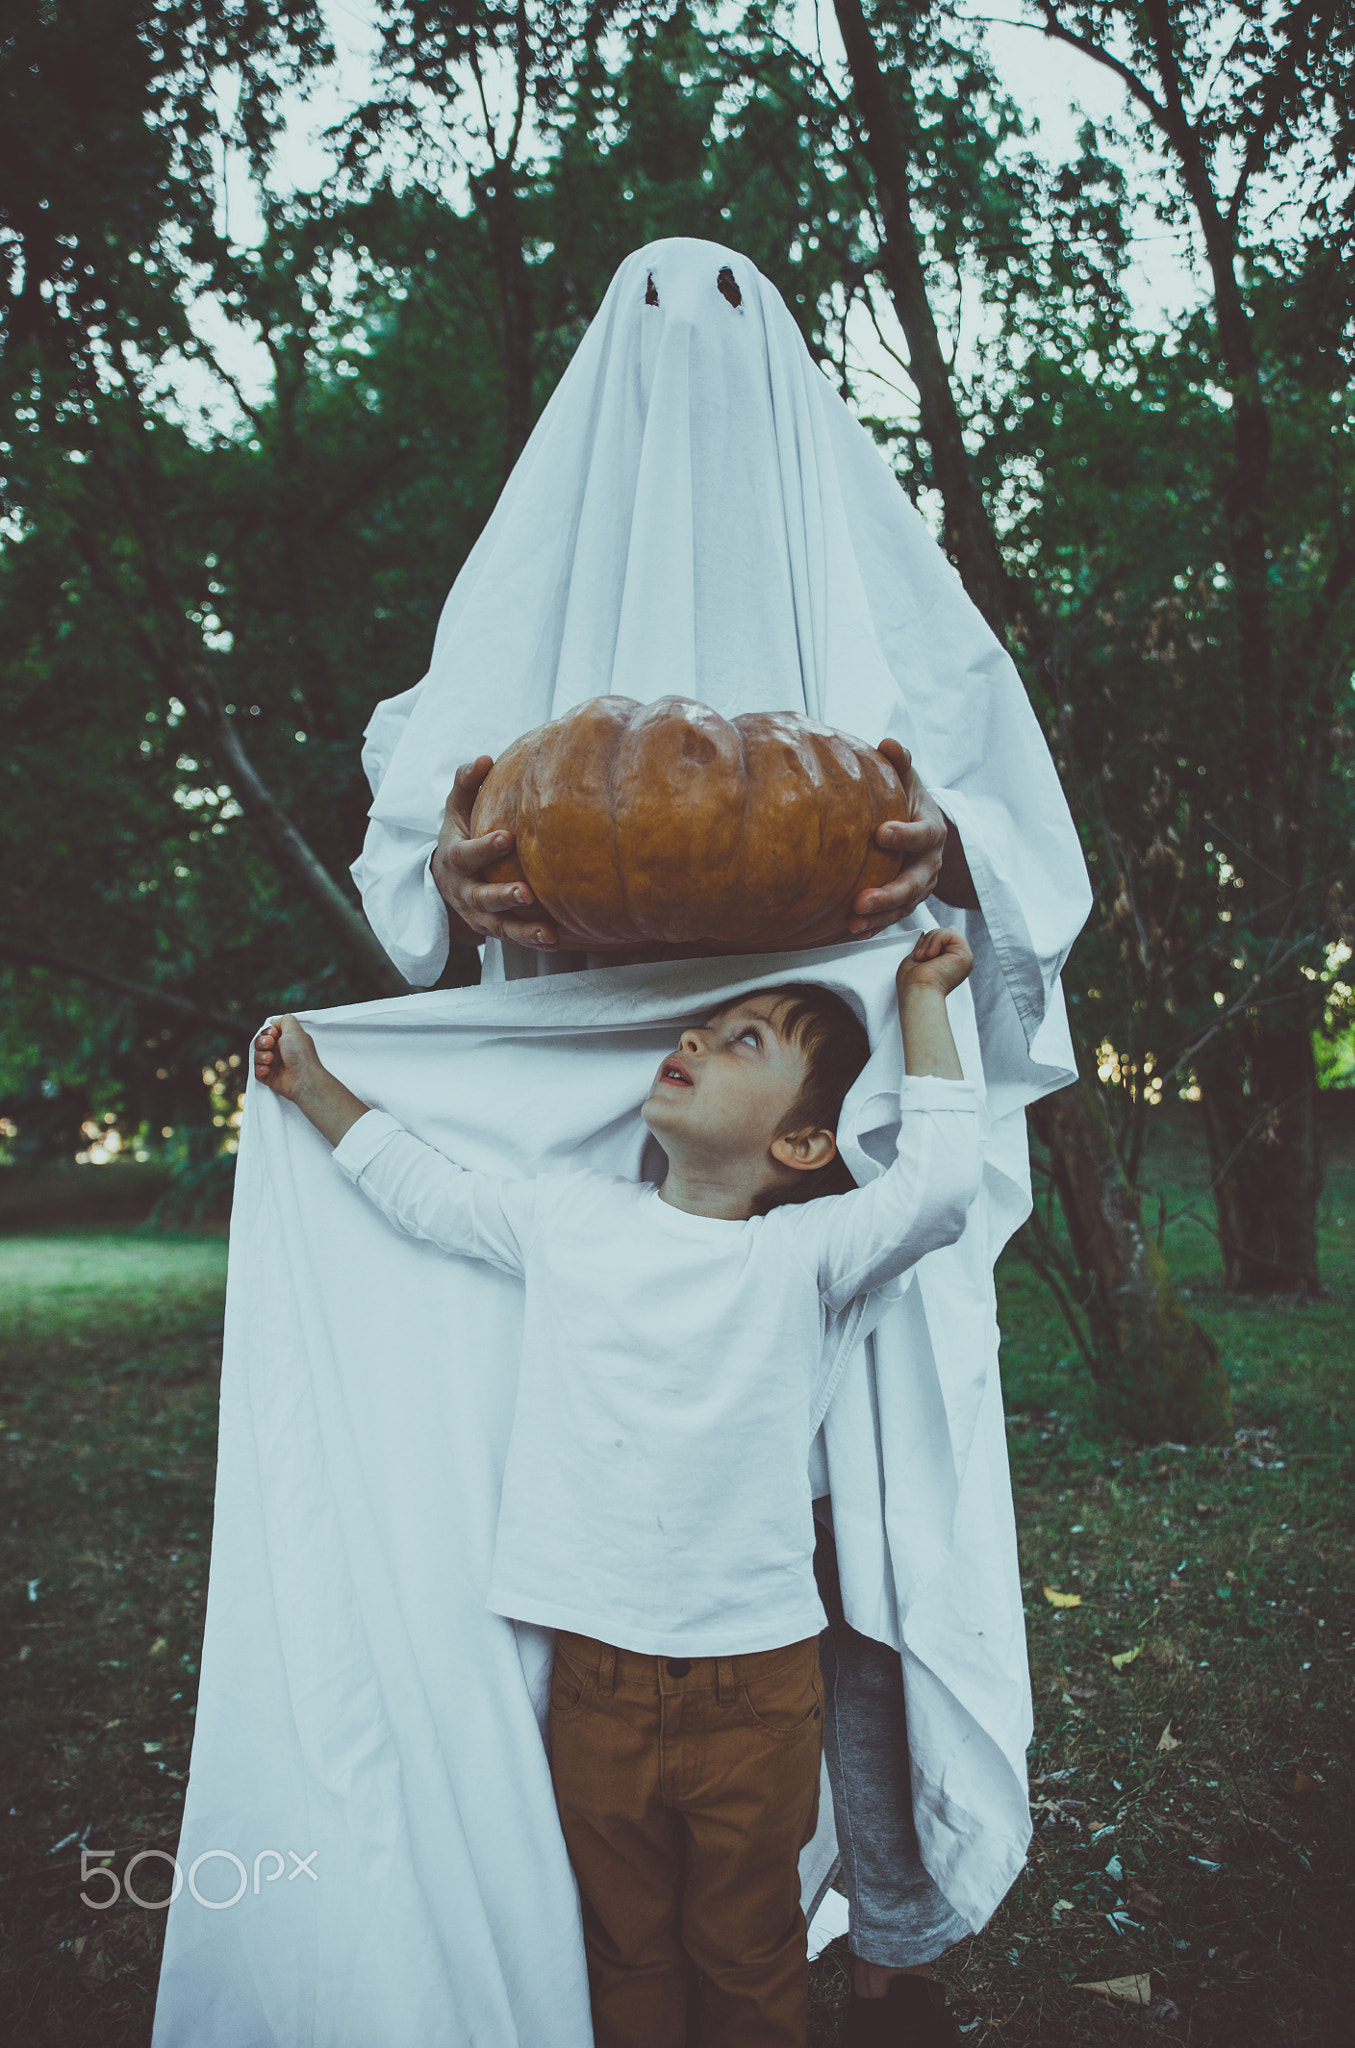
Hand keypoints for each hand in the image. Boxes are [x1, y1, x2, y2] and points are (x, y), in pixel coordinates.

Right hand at [253, 1016, 370, 1145]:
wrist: (303, 1079)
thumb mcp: (295, 1030)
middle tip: (270, 1044)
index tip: (274, 1034)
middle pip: (260, 1042)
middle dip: (262, 1042)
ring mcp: (274, 1064)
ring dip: (260, 1056)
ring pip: (256, 1055)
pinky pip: (255, 1070)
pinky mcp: (268, 1076)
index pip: (269, 1032)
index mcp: (286, 1040)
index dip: (268, 1031)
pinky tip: (267, 1069)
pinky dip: (259, 1068)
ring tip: (270, 1059)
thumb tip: (274, 1022)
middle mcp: (280, 1051)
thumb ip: (285, 1020)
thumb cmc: (301, 1054)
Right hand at [430, 756, 558, 950]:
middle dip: (502, 896)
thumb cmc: (460, 833)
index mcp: (454, 858)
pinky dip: (531, 941)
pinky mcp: (492, 930)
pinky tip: (557, 939)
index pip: (467, 854)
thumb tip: (485, 758)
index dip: (485, 848)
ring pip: (499, 927)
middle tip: (527, 892)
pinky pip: (512, 939)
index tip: (508, 838)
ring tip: (548, 933)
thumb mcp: (456, 808)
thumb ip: (467, 783)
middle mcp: (464, 890)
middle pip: (481, 897)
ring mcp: (477, 915)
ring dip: (522, 930)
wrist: (446, 879)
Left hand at [850, 740, 978, 934]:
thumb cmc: (908, 799)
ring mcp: (923, 884)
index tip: (881, 833)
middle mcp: (931, 861)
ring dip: (880, 917)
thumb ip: (900, 763)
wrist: (925, 826)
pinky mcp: (910, 900)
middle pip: (914, 881)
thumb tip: (889, 742)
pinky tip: (854, 932)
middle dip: (889, 893)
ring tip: (853, 923)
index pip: (922, 834)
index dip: (905, 835)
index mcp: (933, 829)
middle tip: (861, 900)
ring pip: (905, 906)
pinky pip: (896, 917)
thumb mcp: (907, 779)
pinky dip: (877, 927)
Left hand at [896, 927, 973, 999]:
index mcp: (950, 963)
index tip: (918, 957)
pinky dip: (936, 940)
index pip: (942, 939)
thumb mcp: (918, 957)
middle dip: (929, 940)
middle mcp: (960, 961)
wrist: (917, 992)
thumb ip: (925, 946)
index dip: (928, 942)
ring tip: (924, 957)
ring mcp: (964, 958)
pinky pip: (950, 932)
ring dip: (930, 941)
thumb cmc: (913, 982)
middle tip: (921, 957)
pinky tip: (931, 956)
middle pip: (946, 932)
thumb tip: (925, 934)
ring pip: (948, 931)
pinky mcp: (965, 955)